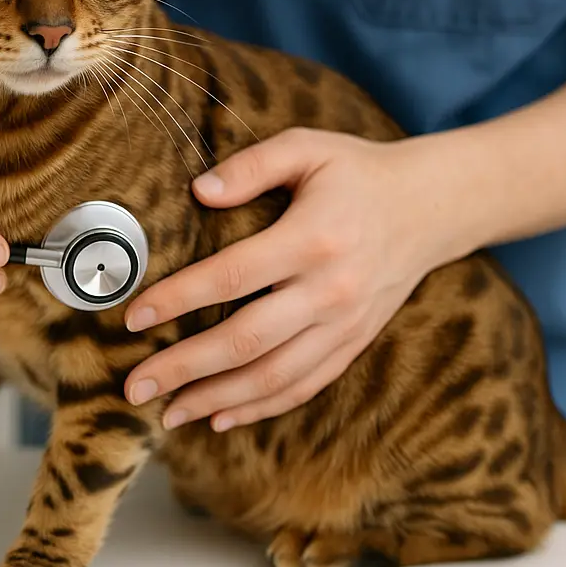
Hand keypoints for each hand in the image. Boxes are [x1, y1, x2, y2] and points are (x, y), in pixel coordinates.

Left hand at [123, 127, 463, 431]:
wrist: (431, 208)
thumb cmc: (358, 172)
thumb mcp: (307, 148)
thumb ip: (251, 166)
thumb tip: (198, 191)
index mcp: (312, 238)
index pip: (231, 276)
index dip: (178, 299)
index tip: (134, 317)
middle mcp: (330, 290)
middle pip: (245, 341)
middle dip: (184, 368)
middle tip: (135, 384)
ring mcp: (345, 325)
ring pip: (272, 376)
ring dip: (215, 400)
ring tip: (168, 413)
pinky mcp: (354, 343)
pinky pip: (304, 385)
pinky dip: (261, 407)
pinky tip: (221, 418)